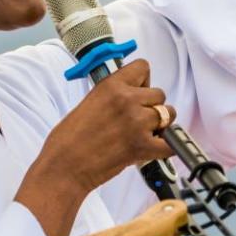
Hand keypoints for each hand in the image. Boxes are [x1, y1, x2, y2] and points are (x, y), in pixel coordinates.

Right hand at [16, 60, 174, 235]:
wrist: (64, 167)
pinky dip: (167, 147)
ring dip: (160, 125)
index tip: (138, 91)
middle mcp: (127, 100)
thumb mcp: (91, 101)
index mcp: (111, 85)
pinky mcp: (143, 146)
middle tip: (138, 119)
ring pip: (168, 115)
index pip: (143, 67)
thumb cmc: (69, 139)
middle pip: (160, 94)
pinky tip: (156, 148)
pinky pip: (171, 143)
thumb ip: (114, 94)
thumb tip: (134, 95)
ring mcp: (137, 122)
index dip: (143, 81)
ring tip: (145, 134)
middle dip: (152, 106)